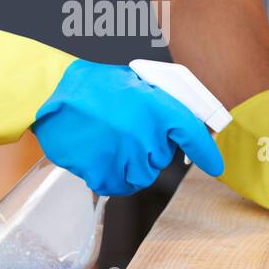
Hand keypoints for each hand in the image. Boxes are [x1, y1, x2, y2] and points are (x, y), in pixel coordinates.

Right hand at [32, 59, 223, 196]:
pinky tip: (96, 156)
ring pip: (140, 176)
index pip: (192, 134)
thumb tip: (177, 125)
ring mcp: (125, 156)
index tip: (215, 166)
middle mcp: (146, 134)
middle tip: (123, 131)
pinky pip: (116, 185)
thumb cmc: (91, 86)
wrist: (53, 95)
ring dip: (128, 166)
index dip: (206, 152)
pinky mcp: (103, 173)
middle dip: (147, 149)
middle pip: (160, 159)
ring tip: (107, 143)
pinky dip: (108, 176)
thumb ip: (158, 106)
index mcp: (157, 107)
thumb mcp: (134, 83)